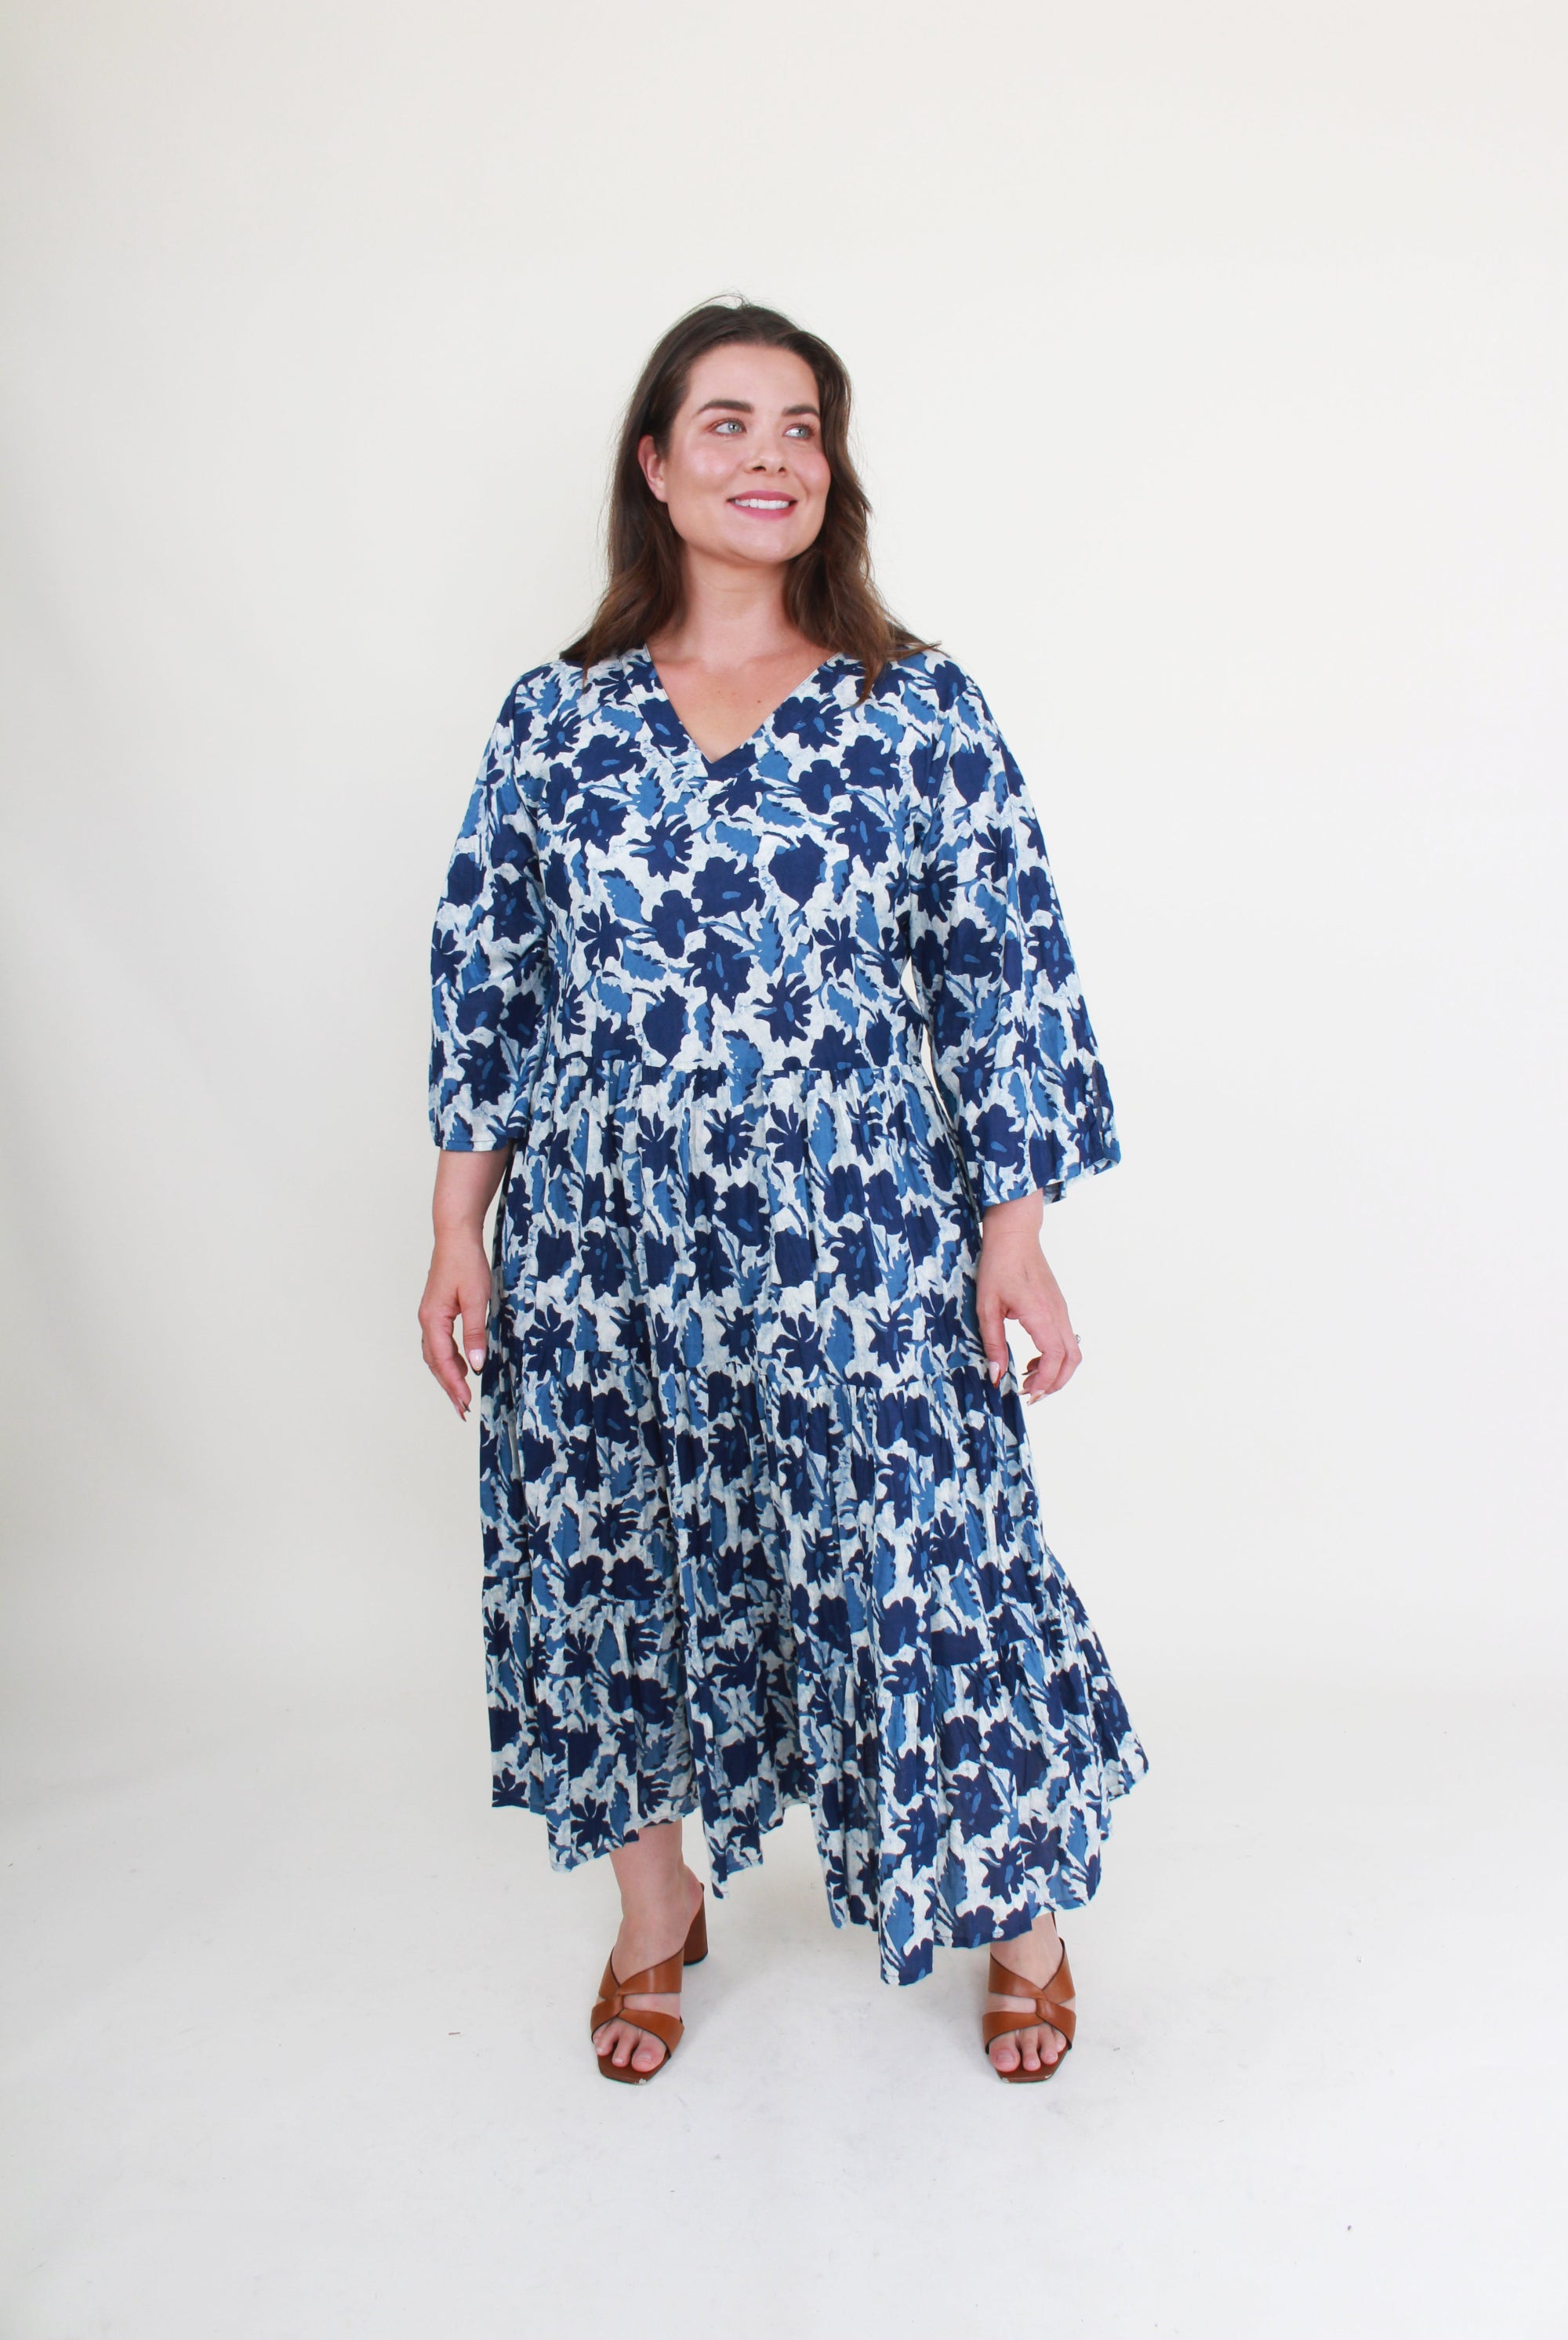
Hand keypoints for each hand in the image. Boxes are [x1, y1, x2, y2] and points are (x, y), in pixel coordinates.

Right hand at [419, 1148, 509, 1418]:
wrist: (455, 1235)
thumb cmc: (466, 1263)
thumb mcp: (477, 1299)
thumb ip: (476, 1332)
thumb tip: (477, 1365)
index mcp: (433, 1319)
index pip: (443, 1361)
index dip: (455, 1384)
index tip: (466, 1403)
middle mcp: (426, 1320)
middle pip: (434, 1363)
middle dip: (448, 1387)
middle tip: (462, 1410)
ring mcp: (429, 1315)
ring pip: (434, 1355)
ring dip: (446, 1375)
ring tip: (461, 1394)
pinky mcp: (436, 1310)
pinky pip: (438, 1343)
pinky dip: (447, 1359)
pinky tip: (462, 1365)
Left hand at [975, 1190, 1081, 1401]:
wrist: (1015, 1235)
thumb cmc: (998, 1266)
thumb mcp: (987, 1307)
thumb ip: (993, 1343)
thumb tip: (996, 1377)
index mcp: (1040, 1314)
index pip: (1055, 1358)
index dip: (1045, 1382)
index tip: (1027, 1394)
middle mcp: (1058, 1314)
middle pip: (1073, 1360)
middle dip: (1056, 1384)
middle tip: (1031, 1395)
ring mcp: (1061, 1310)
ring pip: (1073, 1351)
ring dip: (1057, 1371)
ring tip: (1029, 1378)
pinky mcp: (1059, 1307)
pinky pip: (1067, 1339)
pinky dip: (1056, 1357)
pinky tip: (1033, 1359)